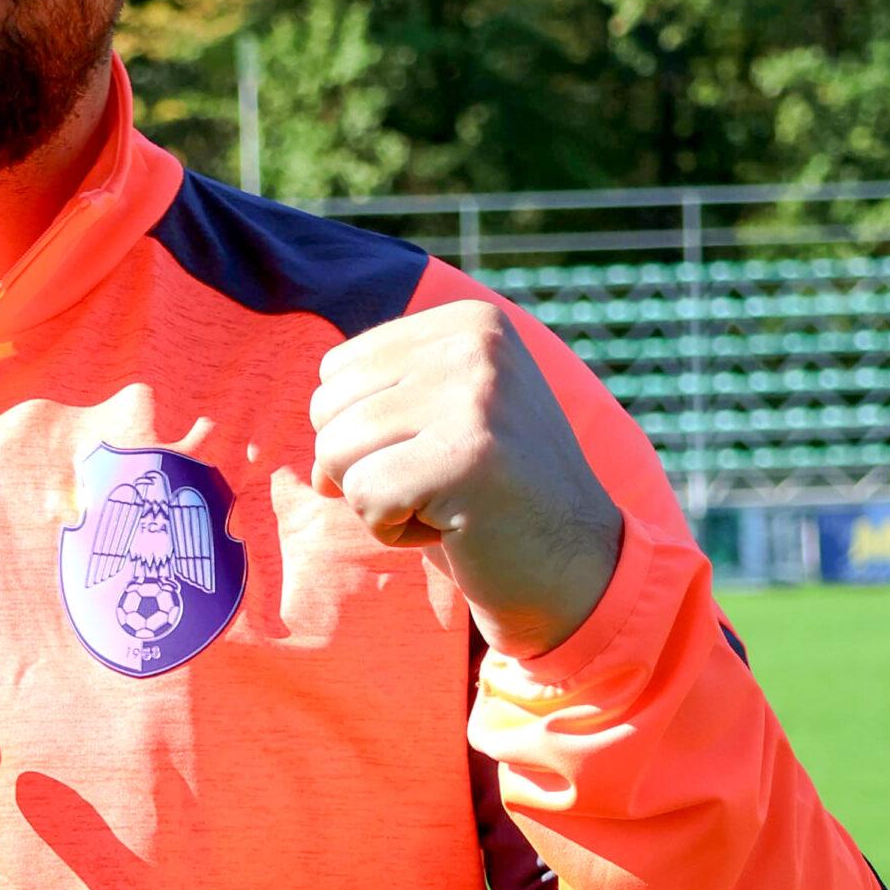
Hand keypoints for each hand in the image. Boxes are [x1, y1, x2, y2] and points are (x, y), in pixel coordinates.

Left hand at [309, 300, 622, 661]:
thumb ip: (379, 396)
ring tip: (447, 503)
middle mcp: (476, 344)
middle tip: (442, 485)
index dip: (366, 433)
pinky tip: (455, 528)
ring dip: (377, 501)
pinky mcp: (467, 458)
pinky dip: (393, 530)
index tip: (438, 453)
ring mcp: (476, 397)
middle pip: (328, 407)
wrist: (577, 568)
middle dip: (363, 466)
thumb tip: (311, 443)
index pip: (336, 369)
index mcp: (470, 321)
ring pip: (335, 452)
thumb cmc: (492, 497)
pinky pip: (362, 497)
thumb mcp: (444, 415)